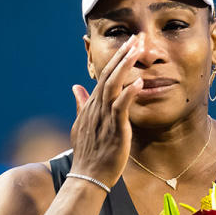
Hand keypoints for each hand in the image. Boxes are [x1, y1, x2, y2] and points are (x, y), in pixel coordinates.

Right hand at [68, 32, 144, 187]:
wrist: (87, 177)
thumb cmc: (88, 154)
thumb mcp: (82, 125)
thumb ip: (81, 104)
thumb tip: (76, 87)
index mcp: (91, 106)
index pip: (104, 77)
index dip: (116, 59)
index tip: (129, 44)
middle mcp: (96, 108)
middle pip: (108, 76)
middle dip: (123, 55)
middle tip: (137, 37)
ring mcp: (104, 118)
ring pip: (113, 86)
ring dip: (125, 67)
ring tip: (138, 50)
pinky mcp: (114, 130)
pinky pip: (120, 108)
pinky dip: (129, 94)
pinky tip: (139, 82)